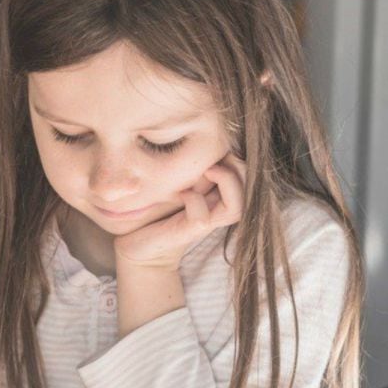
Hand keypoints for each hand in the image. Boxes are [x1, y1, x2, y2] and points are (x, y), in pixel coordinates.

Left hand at [113, 152, 245, 271]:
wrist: (136, 246)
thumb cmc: (154, 211)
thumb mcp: (174, 182)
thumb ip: (190, 168)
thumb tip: (202, 141)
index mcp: (216, 197)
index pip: (247, 177)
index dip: (241, 160)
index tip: (219, 146)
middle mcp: (215, 210)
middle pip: (251, 191)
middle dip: (241, 169)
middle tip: (218, 157)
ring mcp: (204, 223)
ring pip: (236, 207)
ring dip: (227, 183)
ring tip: (208, 170)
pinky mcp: (187, 233)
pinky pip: (201, 217)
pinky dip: (194, 201)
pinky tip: (181, 193)